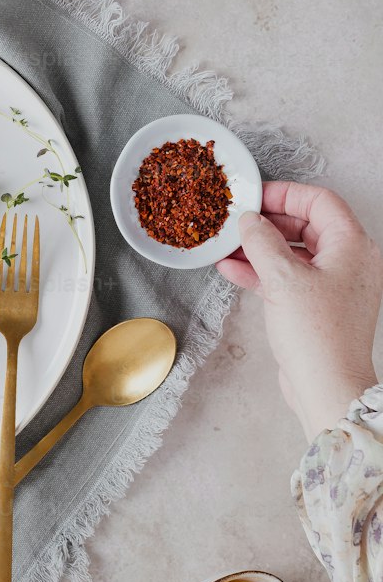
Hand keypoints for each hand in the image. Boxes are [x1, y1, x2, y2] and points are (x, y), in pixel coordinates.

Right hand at [217, 181, 381, 441]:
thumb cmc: (317, 335)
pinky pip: (289, 278)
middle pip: (306, 226)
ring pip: (294, 253)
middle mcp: (350, 262)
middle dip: (268, 222)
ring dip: (260, 248)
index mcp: (353, 246)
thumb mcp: (282, 277)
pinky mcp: (319, 307)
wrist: (326, 387)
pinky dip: (263, 272)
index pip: (319, 202)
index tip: (253, 196)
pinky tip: (232, 270)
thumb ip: (261, 241)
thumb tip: (249, 221)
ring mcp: (335, 286)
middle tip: (237, 220)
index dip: (285, 194)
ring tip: (227, 246)